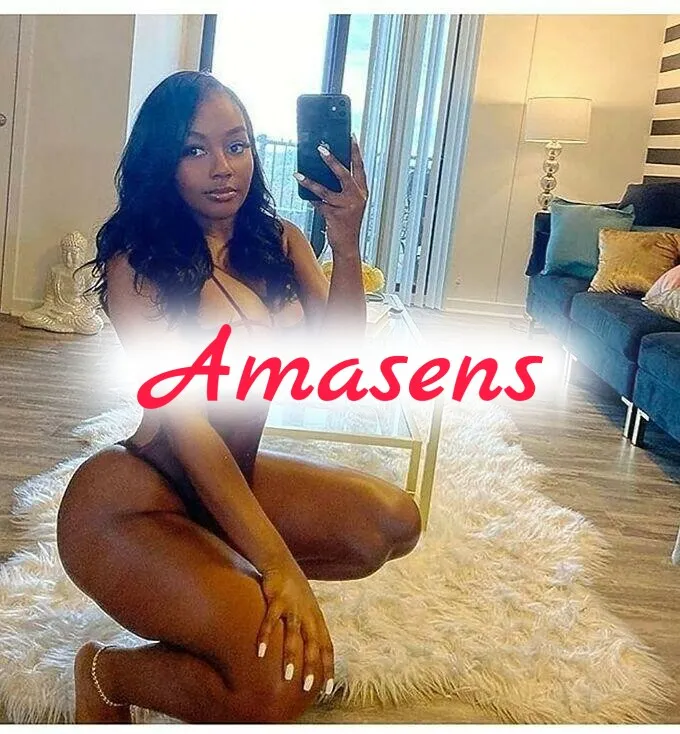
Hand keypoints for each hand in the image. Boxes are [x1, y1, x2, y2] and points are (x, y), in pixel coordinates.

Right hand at [256, 565, 334, 696]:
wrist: (280, 561)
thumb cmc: (293, 589)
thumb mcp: (306, 608)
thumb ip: (309, 629)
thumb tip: (309, 656)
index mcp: (317, 618)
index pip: (327, 646)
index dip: (328, 667)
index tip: (328, 688)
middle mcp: (308, 613)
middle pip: (313, 643)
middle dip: (312, 666)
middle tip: (309, 687)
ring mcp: (293, 606)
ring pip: (294, 634)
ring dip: (291, 655)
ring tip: (287, 676)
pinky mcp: (277, 598)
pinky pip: (271, 620)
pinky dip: (266, 636)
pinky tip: (261, 652)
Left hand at [294, 135, 368, 257]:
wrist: (348, 244)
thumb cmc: (347, 223)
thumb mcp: (350, 203)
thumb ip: (343, 188)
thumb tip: (324, 172)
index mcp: (362, 192)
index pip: (360, 168)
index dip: (356, 152)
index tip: (351, 136)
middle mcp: (356, 197)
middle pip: (344, 174)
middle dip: (332, 160)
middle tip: (321, 149)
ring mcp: (346, 207)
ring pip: (325, 190)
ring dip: (310, 182)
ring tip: (299, 174)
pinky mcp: (334, 215)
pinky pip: (319, 203)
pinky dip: (311, 199)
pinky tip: (303, 193)